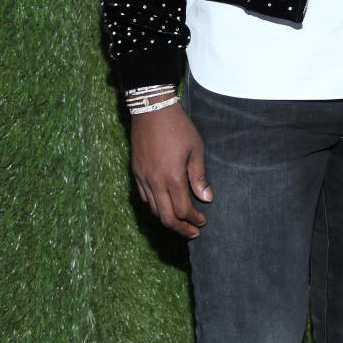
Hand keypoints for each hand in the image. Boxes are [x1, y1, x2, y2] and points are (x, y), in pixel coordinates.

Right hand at [130, 102, 211, 237]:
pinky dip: (155, 206)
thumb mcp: (196, 149)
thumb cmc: (178, 127)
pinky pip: (144, 197)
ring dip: (167, 219)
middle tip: (193, 232)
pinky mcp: (136, 172)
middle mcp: (154, 182)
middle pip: (166, 217)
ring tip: (180, 222)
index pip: (182, 210)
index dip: (193, 219)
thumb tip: (206, 198)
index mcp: (172, 177)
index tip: (203, 221)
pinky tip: (165, 205)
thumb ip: (199, 176)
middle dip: (181, 228)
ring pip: (153, 209)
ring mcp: (142, 178)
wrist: (151, 109)